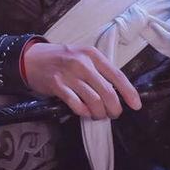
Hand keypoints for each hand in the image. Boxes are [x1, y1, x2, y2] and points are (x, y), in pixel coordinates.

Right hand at [22, 42, 141, 118]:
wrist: (33, 58)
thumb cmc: (62, 60)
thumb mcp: (82, 57)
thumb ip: (98, 70)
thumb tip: (118, 91)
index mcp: (92, 55)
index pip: (116, 75)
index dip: (129, 92)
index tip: (136, 105)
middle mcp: (82, 63)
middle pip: (107, 92)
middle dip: (114, 108)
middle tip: (113, 114)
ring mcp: (69, 74)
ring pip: (94, 101)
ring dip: (99, 113)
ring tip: (98, 115)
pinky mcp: (57, 85)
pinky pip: (77, 105)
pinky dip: (84, 112)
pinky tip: (84, 112)